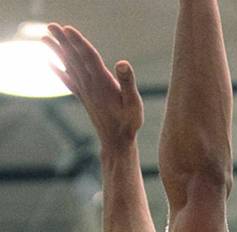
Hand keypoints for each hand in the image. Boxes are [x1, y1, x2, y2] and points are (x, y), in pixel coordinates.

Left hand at [43, 24, 142, 148]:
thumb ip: (128, 82)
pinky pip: (68, 81)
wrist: (116, 142)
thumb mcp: (134, 103)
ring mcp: (85, 92)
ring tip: (45, 38)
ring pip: (69, 67)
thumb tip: (122, 63)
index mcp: (103, 83)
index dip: (78, 42)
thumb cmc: (129, 123)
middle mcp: (90, 85)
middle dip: (63, 41)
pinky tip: (49, 63)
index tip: (67, 29)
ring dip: (57, 51)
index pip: (88, 57)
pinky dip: (58, 70)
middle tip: (51, 26)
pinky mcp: (84, 98)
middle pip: (75, 58)